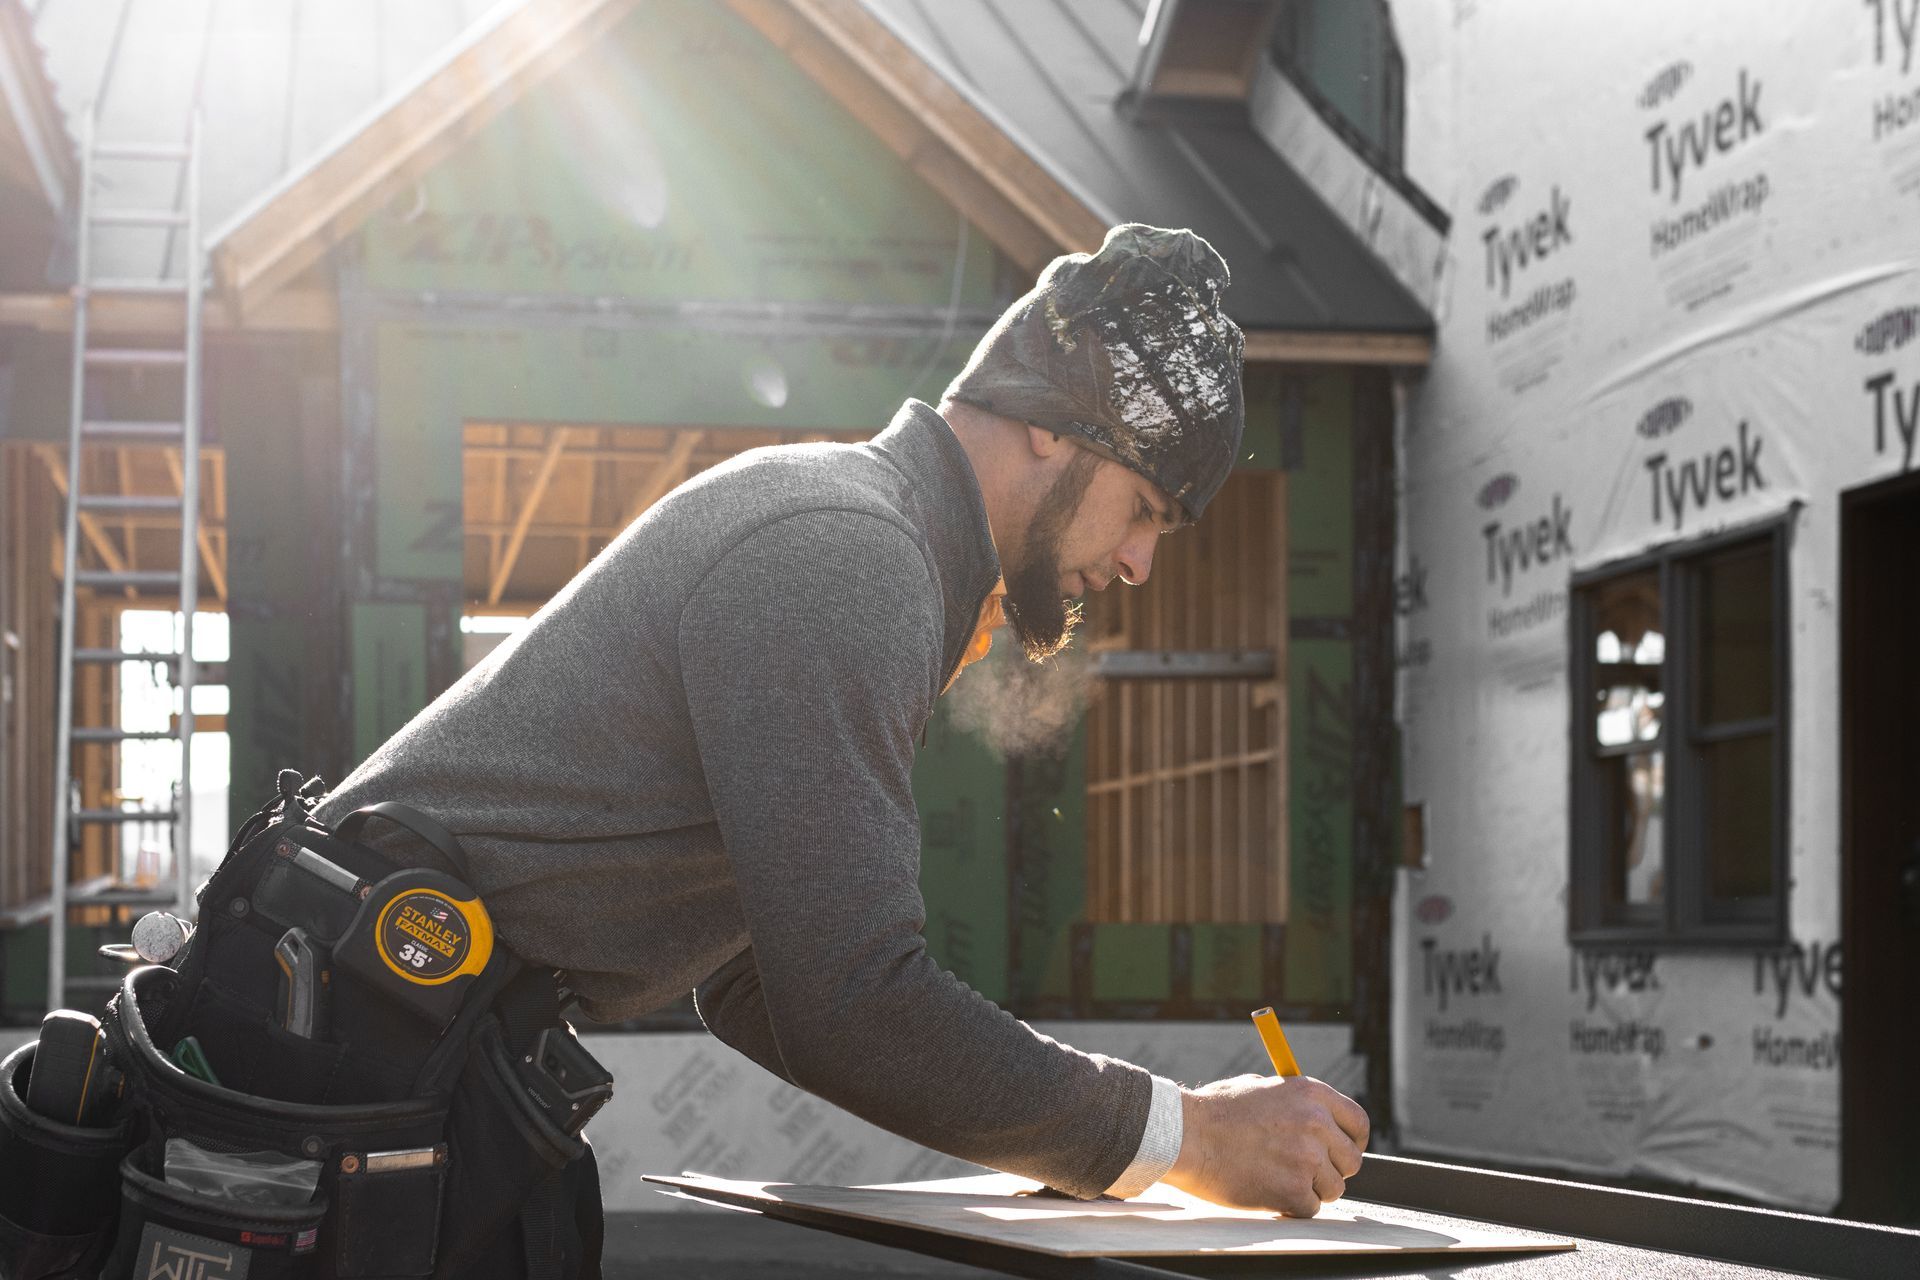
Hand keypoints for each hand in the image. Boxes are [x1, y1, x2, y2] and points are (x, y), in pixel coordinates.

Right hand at [1161, 1074, 1368, 1216]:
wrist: (1186, 1135)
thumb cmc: (1214, 1112)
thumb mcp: (1261, 1088)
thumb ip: (1295, 1104)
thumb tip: (1318, 1120)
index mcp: (1311, 1093)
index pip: (1358, 1123)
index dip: (1352, 1141)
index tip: (1341, 1152)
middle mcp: (1316, 1123)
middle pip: (1351, 1160)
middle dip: (1331, 1170)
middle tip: (1306, 1172)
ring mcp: (1307, 1158)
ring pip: (1332, 1188)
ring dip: (1310, 1189)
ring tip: (1277, 1179)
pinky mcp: (1293, 1190)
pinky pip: (1310, 1208)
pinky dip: (1291, 1206)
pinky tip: (1267, 1190)